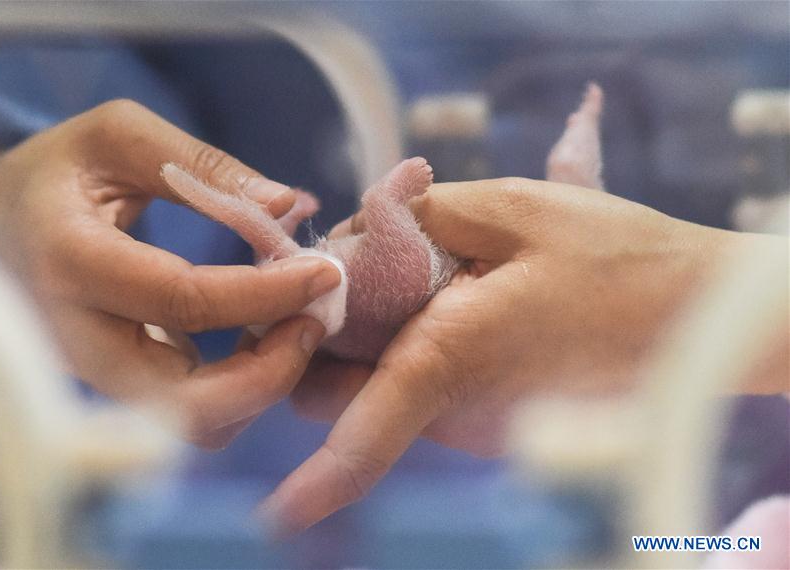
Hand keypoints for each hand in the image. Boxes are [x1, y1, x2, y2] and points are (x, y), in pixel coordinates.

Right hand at [0, 100, 340, 448]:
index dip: (265, 292)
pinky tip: (257, 341)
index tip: (326, 274)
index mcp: (69, 257)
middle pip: (182, 398)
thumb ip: (203, 165)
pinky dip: (233, 391)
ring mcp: (85, 373)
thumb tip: (290, 206)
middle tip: (314, 321)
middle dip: (267, 371)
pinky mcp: (107, 387)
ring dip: (254, 387)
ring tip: (292, 328)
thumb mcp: (118, 137)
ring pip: (186, 422)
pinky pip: (181, 415)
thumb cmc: (54, 173)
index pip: (182, 297)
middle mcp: (71, 334)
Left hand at [262, 177, 785, 534]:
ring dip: (358, 342)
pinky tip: (439, 296)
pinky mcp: (485, 420)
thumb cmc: (614, 260)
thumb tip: (351, 238)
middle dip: (312, 348)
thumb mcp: (509, 209)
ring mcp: (469, 422)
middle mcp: (451, 411)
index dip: (312, 485)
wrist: (698, 316)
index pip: (356, 439)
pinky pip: (412, 387)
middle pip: (333, 398)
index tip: (276, 512)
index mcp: (447, 358)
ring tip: (398, 274)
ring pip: (368, 391)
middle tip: (329, 282)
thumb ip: (415, 216)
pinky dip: (401, 346)